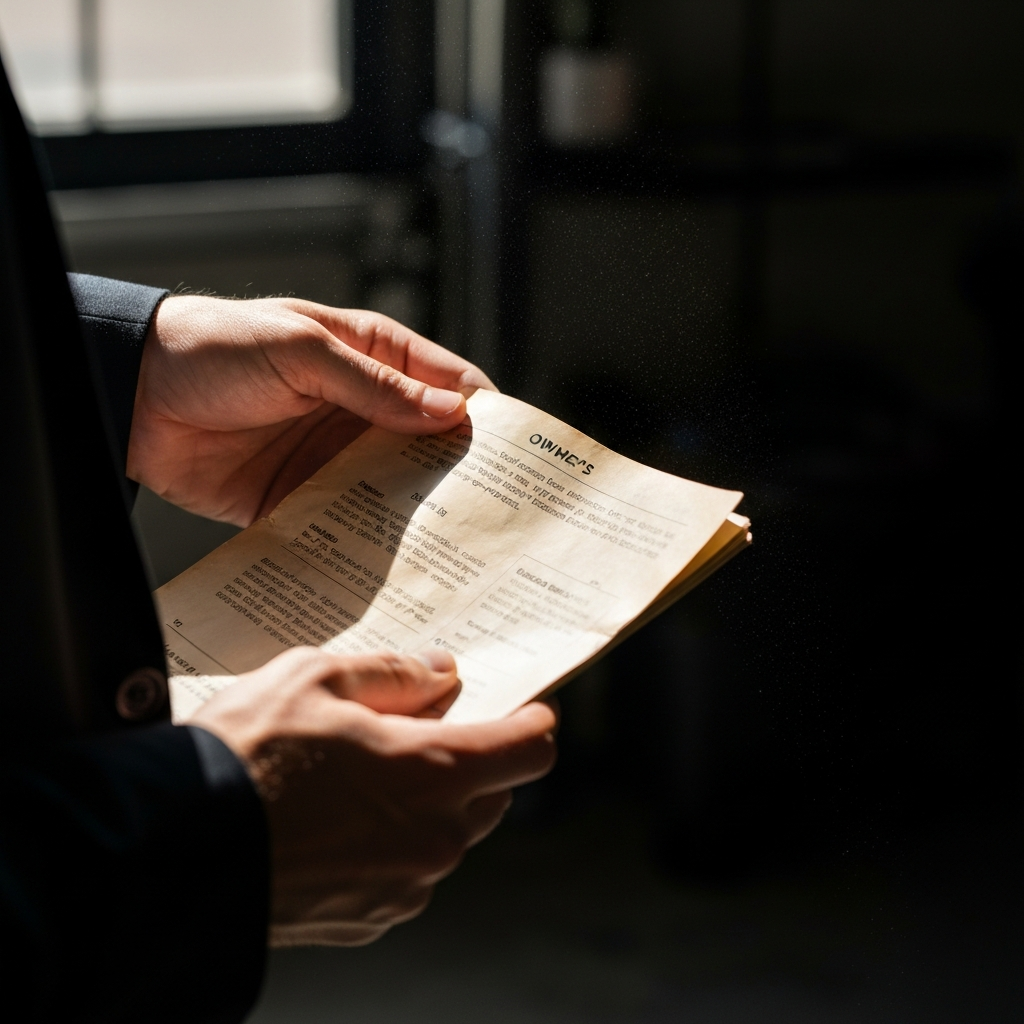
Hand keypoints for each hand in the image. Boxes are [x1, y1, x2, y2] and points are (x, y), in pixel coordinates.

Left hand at [128, 295, 494, 525]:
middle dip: (463, 478)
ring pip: (396, 491)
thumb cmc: (215, 347)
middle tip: (498, 517)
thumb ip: (376, 385)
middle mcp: (364, 411)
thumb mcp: (302, 351)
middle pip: (432, 447)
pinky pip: (348, 523)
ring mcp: (335, 458)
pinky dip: (370, 544)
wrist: (131, 395)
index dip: (488, 418)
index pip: (450, 384)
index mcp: (374, 358)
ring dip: (421, 518)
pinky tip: (392, 568)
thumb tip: (451, 412)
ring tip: (455, 552)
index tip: (520, 458)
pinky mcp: (304, 498)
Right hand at [189, 646, 556, 946]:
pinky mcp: (369, 919)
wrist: (172, 855)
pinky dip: (393, 841)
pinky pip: (407, 871)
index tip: (519, 704)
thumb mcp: (317, 677)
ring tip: (361, 773)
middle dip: (471, 757)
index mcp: (436, 775)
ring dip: (427, 802)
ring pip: (448, 834)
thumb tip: (440, 673)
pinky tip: (337, 819)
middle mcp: (434, 840)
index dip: (531, 719)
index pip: (530, 748)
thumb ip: (395, 673)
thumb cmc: (246, 756)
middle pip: (494, 792)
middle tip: (418, 727)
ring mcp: (404, 887)